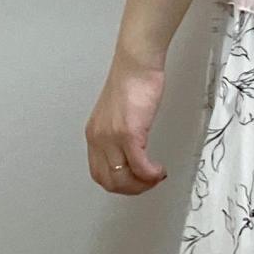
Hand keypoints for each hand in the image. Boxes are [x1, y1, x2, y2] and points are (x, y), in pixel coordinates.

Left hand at [85, 52, 168, 194]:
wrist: (137, 64)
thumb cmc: (132, 82)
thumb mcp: (118, 115)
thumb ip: (119, 135)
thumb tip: (131, 154)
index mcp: (94, 135)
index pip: (99, 174)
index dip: (120, 184)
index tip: (137, 180)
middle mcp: (98, 139)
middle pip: (110, 181)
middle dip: (132, 189)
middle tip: (150, 182)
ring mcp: (112, 137)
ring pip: (123, 179)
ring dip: (142, 184)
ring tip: (156, 176)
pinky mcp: (129, 133)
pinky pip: (139, 166)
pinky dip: (151, 174)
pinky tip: (159, 170)